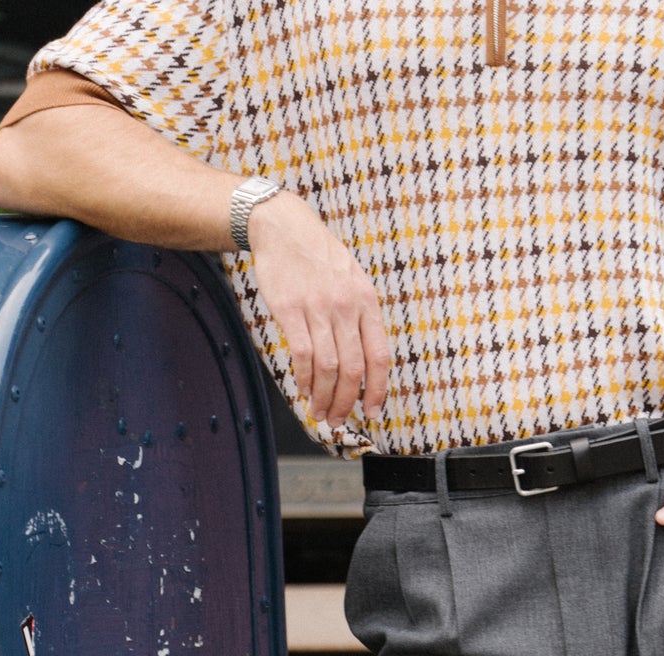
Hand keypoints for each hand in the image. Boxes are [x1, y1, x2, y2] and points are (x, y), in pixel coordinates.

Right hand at [247, 191, 389, 427]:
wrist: (284, 227)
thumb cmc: (320, 258)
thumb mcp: (353, 280)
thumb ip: (362, 318)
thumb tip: (366, 364)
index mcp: (367, 302)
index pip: (379, 356)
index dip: (377, 390)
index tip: (372, 411)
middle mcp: (346, 306)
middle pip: (353, 369)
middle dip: (346, 402)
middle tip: (338, 420)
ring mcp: (318, 308)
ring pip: (328, 368)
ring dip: (324, 397)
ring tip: (319, 412)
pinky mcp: (290, 309)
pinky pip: (303, 355)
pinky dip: (305, 380)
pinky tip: (304, 390)